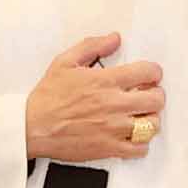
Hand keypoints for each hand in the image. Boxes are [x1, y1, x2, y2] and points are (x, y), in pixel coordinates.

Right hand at [27, 32, 164, 163]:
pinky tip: (132, 136)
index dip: (154, 72)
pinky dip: (141, 144)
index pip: (148, 72)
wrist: (32, 127)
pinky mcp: (108, 148)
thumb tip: (114, 38)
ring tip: (141, 116)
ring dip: (151, 119)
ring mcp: (113, 129)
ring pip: (152, 125)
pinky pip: (139, 149)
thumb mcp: (65, 62)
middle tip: (148, 95)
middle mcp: (114, 105)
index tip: (150, 76)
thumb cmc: (47, 97)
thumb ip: (92, 46)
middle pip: (156, 99)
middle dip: (156, 94)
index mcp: (105, 81)